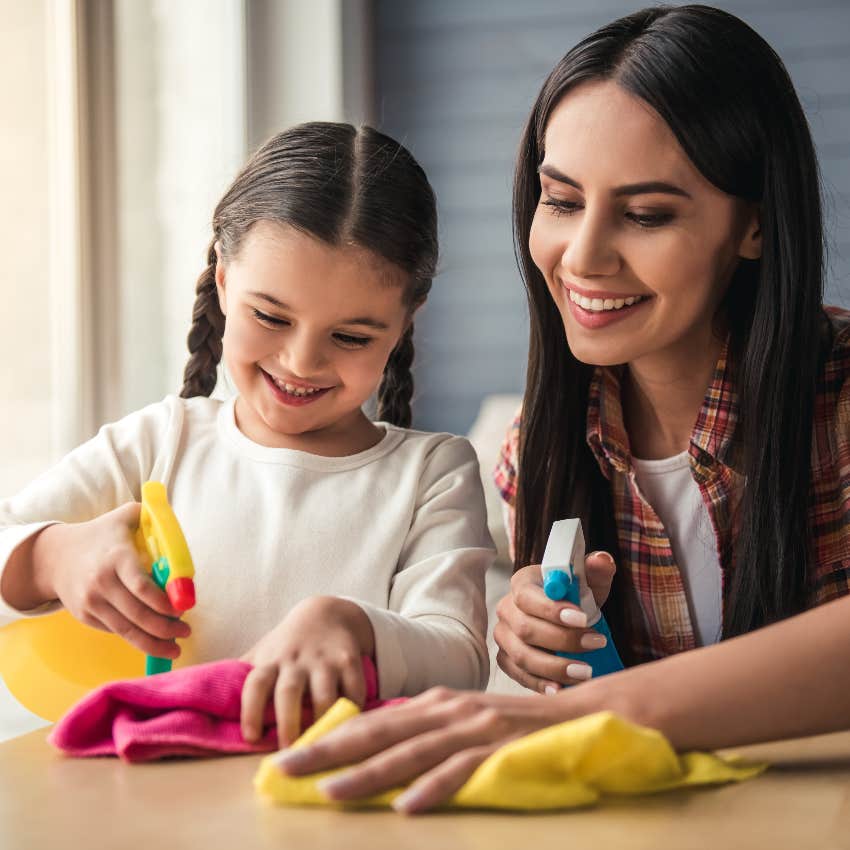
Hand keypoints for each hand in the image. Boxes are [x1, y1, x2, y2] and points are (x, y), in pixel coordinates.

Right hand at [35, 504, 189, 658]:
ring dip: (153, 643)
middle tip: (185, 632)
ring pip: (127, 630)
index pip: (143, 587)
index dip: (165, 603)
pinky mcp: (85, 616)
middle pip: (138, 614)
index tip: (184, 609)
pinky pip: (115, 631)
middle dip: (165, 628)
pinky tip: (153, 639)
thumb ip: (153, 517)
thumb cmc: (102, 534)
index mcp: (117, 557)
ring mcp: (91, 602)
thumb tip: (179, 528)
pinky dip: (136, 638)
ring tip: (174, 647)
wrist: (55, 556)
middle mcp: (102, 582)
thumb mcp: (126, 516)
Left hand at [239, 595, 374, 747]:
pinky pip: (354, 688)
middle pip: (288, 691)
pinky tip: (349, 725)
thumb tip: (207, 704)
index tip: (250, 738)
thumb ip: (242, 676)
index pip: (255, 683)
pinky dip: (353, 708)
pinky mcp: (349, 659)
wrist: (326, 613)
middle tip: (288, 749)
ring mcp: (324, 659)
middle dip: (287, 721)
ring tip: (320, 744)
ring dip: (322, 720)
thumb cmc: (288, 644)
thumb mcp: (263, 652)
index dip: (249, 710)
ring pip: (324, 693)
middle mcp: (296, 660)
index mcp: (270, 661)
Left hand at [274, 686, 581, 812]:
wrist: (576, 713)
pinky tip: (408, 808)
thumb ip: (424, 732)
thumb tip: (377, 750)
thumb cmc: (513, 724)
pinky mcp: (499, 748)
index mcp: (434, 703)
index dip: (329, 739)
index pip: (372, 723)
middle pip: (379, 734)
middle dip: (329, 753)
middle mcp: (447, 710)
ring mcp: (473, 727)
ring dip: (369, 774)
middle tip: (285, 771)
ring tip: (332, 793)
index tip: (289, 756)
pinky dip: (434, 788)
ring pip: (412, 753)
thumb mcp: (461, 721)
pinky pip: (462, 771)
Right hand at [494, 551, 615, 692]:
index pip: (528, 596)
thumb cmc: (576, 596)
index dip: (552, 609)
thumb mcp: (589, 580)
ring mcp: (504, 636)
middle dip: (563, 640)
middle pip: (526, 629)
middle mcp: (507, 608)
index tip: (584, 619)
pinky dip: (540, 684)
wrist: (566, 618)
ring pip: (522, 656)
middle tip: (597, 644)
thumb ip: (596, 569)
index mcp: (522, 583)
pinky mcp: (507, 659)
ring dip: (555, 667)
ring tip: (586, 672)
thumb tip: (601, 560)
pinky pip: (519, 675)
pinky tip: (562, 690)